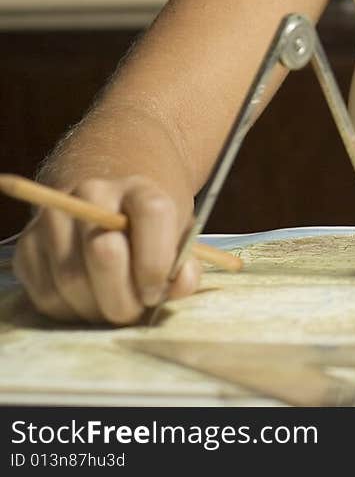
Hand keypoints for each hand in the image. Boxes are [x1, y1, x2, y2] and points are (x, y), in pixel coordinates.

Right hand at [12, 175, 200, 324]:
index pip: (152, 214)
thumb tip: (179, 283)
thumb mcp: (176, 236)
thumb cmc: (146, 230)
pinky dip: (70, 311)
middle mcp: (91, 194)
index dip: (157, 263)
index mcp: (137, 187)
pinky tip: (88, 300)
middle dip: (123, 297)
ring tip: (113, 304)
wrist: (103, 205)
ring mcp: (53, 218)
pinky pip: (46, 295)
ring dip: (96, 309)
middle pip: (103, 252)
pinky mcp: (27, 248)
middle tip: (134, 308)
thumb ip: (184, 263)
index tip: (157, 290)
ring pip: (71, 281)